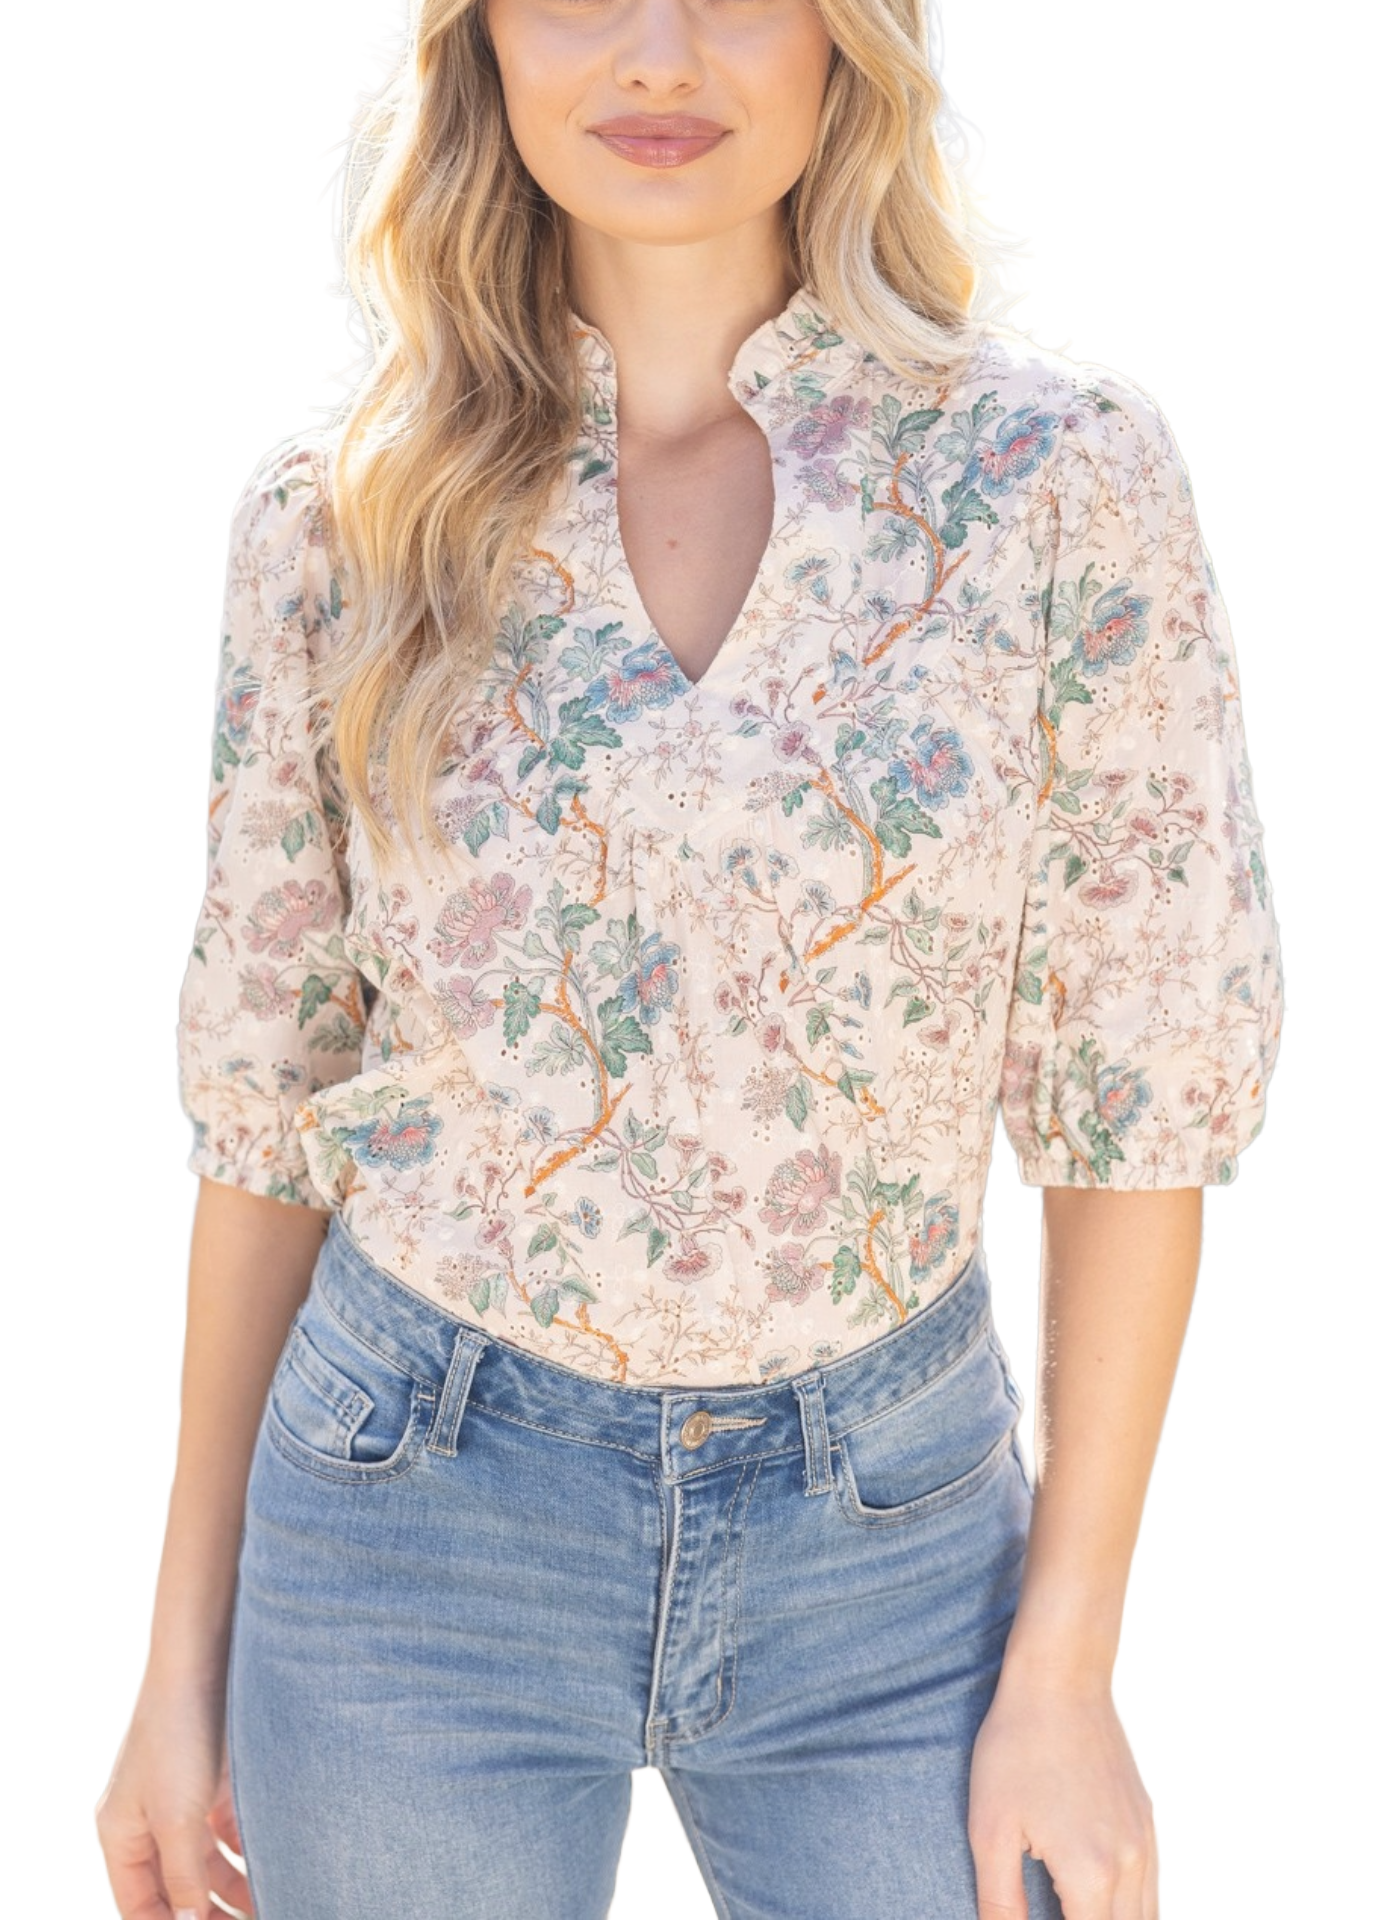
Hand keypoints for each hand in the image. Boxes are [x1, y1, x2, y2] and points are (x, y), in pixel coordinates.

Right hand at [94, 1674, 253, 1918]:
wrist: (207, 1657)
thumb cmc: (178, 1731)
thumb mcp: (177, 1815)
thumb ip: (183, 1875)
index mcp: (122, 1834)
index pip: (139, 1906)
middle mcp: (149, 1820)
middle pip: (176, 1889)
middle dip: (209, 1914)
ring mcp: (183, 1798)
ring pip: (207, 1864)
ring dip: (235, 1889)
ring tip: (271, 1905)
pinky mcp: (216, 1778)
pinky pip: (230, 1832)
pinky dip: (248, 1853)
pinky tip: (275, 1868)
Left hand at [967, 1664, 1156, 1918]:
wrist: (1061, 1680)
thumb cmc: (1018, 1746)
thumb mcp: (989, 1828)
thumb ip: (1000, 1901)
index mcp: (1090, 1875)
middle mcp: (1129, 1866)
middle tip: (1056, 1912)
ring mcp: (1144, 1843)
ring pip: (1148, 1919)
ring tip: (1077, 1912)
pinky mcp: (1146, 1822)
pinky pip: (1152, 1889)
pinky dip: (1135, 1911)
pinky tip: (1104, 1906)